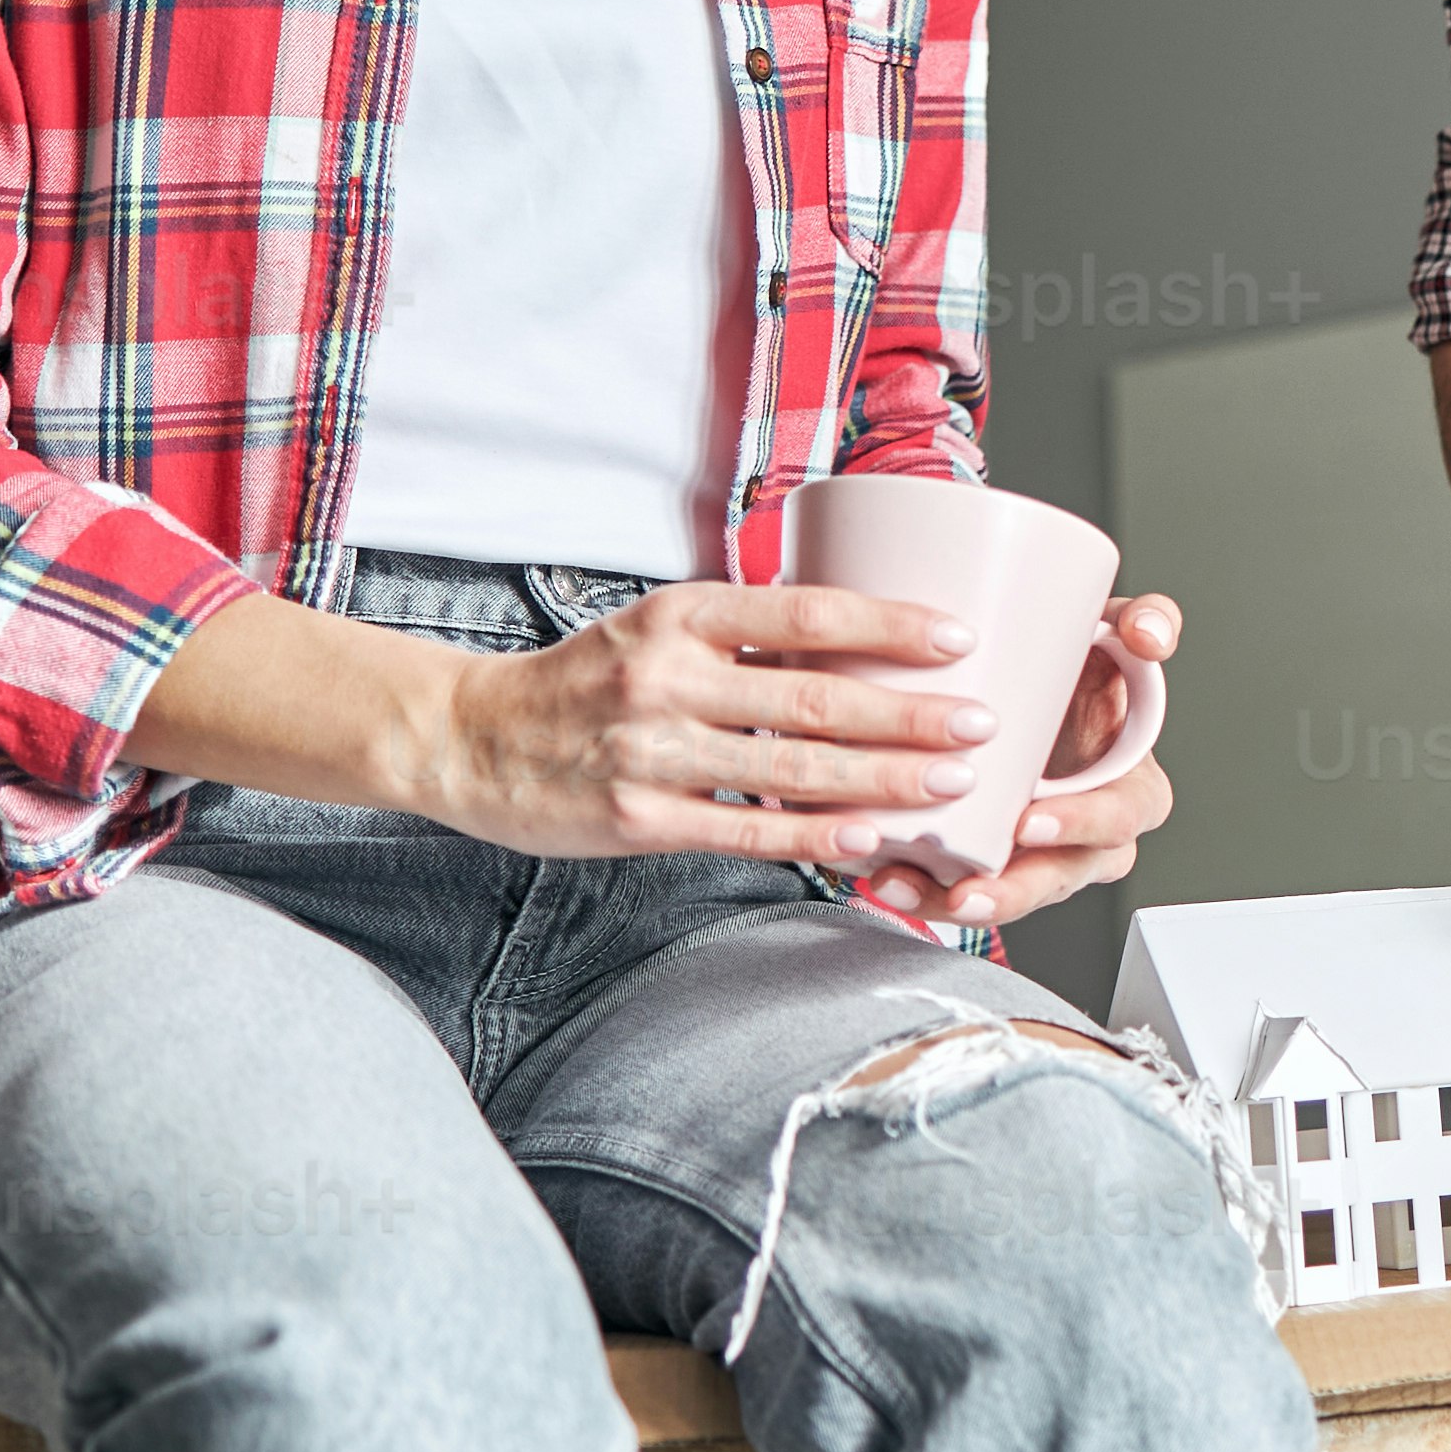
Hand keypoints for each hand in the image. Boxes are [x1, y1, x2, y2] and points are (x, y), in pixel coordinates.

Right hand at [424, 579, 1005, 862]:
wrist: (469, 738)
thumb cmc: (585, 683)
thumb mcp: (656, 628)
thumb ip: (743, 634)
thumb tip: (857, 638)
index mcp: (680, 613)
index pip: (805, 612)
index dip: (889, 624)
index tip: (959, 638)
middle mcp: (667, 675)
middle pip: (814, 696)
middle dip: (909, 713)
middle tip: (981, 723)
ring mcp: (652, 751)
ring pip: (790, 768)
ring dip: (881, 779)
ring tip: (951, 783)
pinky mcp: (638, 818)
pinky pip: (744, 829)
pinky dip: (812, 837)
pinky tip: (867, 840)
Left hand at [857, 597, 1180, 941]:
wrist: (1027, 689)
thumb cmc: (1076, 674)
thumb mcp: (1117, 641)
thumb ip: (1145, 622)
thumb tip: (1148, 633)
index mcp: (1130, 789)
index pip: (1120, 818)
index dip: (1079, 824)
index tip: (1028, 822)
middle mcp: (1088, 836)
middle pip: (1061, 876)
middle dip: (1014, 889)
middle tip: (969, 886)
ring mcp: (1040, 856)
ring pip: (1008, 895)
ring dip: (955, 901)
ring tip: (904, 886)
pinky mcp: (993, 863)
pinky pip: (963, 892)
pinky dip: (923, 893)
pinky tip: (886, 878)